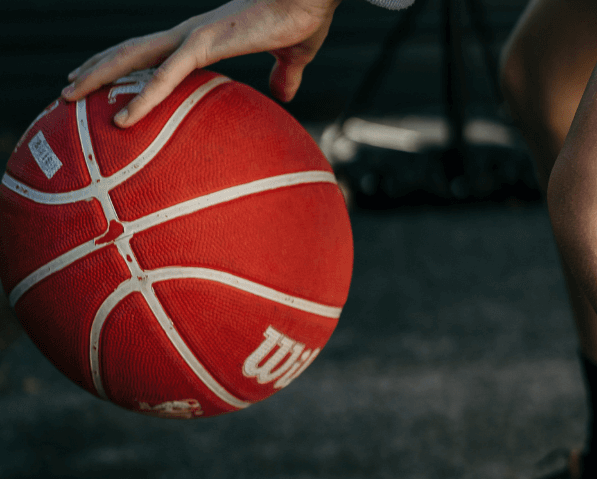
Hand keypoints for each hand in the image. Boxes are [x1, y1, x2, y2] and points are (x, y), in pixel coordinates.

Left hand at [61, 0, 341, 126]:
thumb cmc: (303, 17)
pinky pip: (165, 77)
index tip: (101, 78)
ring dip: (98, 77)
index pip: (153, 50)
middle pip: (130, 51)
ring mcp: (194, 37)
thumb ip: (282, 76)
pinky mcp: (205, 44)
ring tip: (69, 96)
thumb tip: (284, 94)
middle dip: (96, 68)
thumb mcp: (291, 57)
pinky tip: (122, 118)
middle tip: (67, 89)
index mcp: (204, 37)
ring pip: (133, 58)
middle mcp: (190, 33)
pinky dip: (142, 98)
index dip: (124, 62)